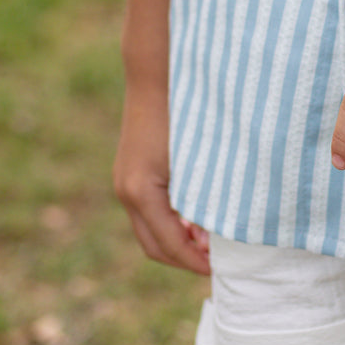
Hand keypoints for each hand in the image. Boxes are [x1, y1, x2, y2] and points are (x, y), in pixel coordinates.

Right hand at [113, 87, 210, 274]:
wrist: (156, 74)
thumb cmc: (183, 112)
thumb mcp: (198, 160)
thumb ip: (204, 198)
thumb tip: (218, 233)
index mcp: (141, 192)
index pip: (169, 245)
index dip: (195, 262)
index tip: (220, 270)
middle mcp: (126, 192)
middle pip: (154, 246)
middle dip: (185, 259)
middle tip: (218, 262)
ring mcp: (124, 182)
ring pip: (149, 230)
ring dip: (178, 242)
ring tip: (211, 242)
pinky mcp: (130, 173)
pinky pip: (148, 211)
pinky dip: (170, 223)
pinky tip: (196, 218)